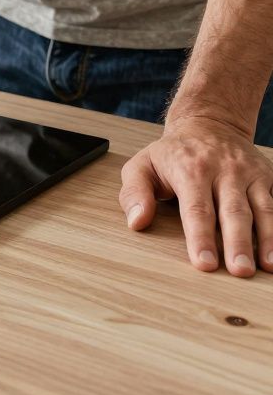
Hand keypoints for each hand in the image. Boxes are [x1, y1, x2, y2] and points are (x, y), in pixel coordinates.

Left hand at [119, 115, 272, 276]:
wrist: (209, 123)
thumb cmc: (172, 154)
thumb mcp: (141, 166)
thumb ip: (134, 194)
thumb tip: (137, 222)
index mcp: (191, 170)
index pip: (197, 209)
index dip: (201, 238)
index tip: (205, 264)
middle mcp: (225, 171)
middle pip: (234, 212)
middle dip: (238, 243)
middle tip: (240, 271)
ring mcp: (251, 174)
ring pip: (263, 209)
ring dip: (268, 239)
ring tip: (268, 266)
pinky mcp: (269, 177)